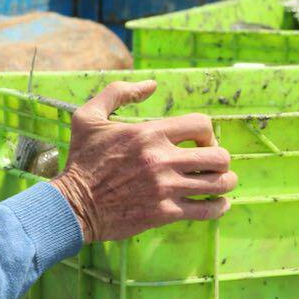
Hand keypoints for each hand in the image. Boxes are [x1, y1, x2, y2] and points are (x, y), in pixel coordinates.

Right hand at [49, 80, 235, 242]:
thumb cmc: (82, 159)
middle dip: (221, 158)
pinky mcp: (165, 213)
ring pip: (219, 183)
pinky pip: (207, 210)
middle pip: (219, 156)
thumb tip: (151, 85)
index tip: (198, 142)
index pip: (201, 124)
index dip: (207, 132)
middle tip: (210, 164)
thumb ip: (118, 92)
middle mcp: (162, 159)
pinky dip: (219, 207)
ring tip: (220, 183)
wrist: (73, 205)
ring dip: (225, 182)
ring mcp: (165, 188)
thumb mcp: (88, 116)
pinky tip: (217, 204)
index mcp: (148, 133)